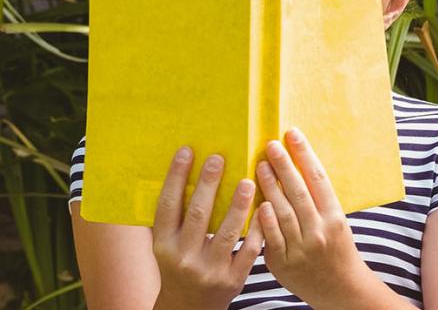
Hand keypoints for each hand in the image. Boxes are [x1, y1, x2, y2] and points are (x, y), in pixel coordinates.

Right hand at [151, 147, 263, 308]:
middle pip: (199, 215)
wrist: (189, 307)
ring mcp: (209, 269)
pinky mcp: (233, 278)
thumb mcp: (167, 246)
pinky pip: (249, 249)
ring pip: (228, 231)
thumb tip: (183, 172)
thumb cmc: (179, 267)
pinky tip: (266, 208)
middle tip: (219, 157)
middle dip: (209, 184)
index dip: (176, 177)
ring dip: (239, 204)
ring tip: (249, 180)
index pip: (168, 206)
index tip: (187, 151)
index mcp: (163, 245)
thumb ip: (175, 219)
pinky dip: (258, 229)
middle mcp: (183, 257)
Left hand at [253, 128, 404, 307]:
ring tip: (259, 166)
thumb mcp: (337, 223)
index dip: (305, 155)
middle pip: (299, 192)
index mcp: (335, 217)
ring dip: (269, 186)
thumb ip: (318, 202)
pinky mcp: (283, 262)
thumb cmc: (337, 251)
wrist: (340, 289)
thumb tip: (297, 170)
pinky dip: (265, 219)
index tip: (293, 135)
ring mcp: (301, 247)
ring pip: (283, 212)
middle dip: (284, 166)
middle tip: (270, 145)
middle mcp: (319, 231)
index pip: (318, 180)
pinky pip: (271, 237)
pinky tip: (257, 202)